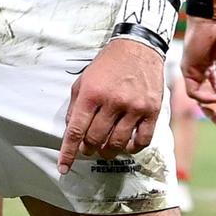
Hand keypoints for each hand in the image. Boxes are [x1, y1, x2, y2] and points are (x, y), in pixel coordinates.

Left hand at [58, 38, 163, 172]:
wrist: (138, 47)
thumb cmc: (108, 63)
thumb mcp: (84, 78)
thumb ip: (76, 105)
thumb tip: (71, 130)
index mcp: (92, 92)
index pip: (76, 130)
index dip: (68, 152)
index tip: (63, 168)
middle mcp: (112, 101)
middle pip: (95, 139)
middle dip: (88, 149)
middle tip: (88, 148)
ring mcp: (133, 107)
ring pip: (117, 144)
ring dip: (107, 151)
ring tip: (104, 148)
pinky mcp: (151, 111)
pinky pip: (141, 141)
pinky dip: (132, 149)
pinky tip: (126, 145)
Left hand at [181, 17, 215, 130]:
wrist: (212, 20)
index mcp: (209, 70)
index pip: (214, 93)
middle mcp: (199, 72)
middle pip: (205, 99)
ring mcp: (192, 71)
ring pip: (198, 99)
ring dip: (211, 110)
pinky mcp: (186, 69)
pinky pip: (192, 91)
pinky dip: (204, 97)